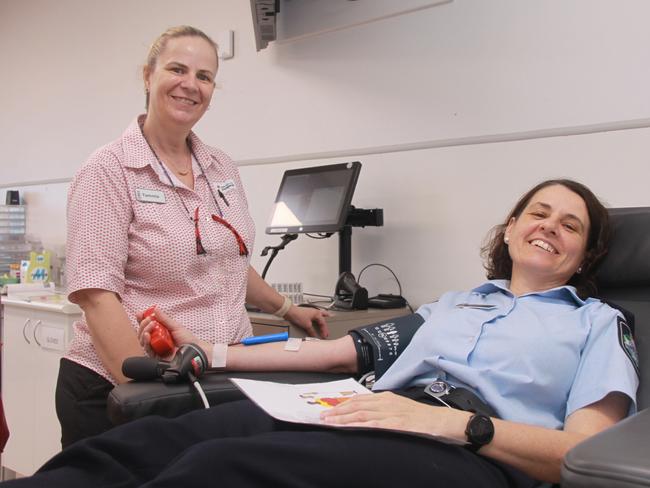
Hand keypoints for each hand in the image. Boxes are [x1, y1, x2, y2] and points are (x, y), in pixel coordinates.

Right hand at [136, 307, 197, 357]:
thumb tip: (155, 309)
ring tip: (151, 325)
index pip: (147, 326)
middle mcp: (156, 340)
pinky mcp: (156, 356)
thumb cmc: (187, 339)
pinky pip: (147, 349)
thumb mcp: (175, 326)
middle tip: (149, 319)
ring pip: (143, 341)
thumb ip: (164, 319)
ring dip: (144, 331)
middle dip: (143, 325)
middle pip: (142, 333)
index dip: (142, 320)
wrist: (194, 350)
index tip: (139, 314)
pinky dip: (146, 341)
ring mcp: (156, 348)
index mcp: (160, 332)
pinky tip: (147, 335)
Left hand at [283, 305, 330, 337]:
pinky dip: (316, 319)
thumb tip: (314, 335)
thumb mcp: (307, 325)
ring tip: (325, 320)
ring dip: (322, 318)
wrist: (289, 312)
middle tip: (331, 323)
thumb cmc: (298, 315)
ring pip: (319, 315)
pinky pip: (313, 316)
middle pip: (323, 316)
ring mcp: (310, 312)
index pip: (323, 323)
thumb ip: (311, 331)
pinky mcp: (306, 313)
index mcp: (317, 313)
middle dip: (327, 320)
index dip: (324, 330)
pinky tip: (314, 322)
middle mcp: (314, 311)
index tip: (324, 335)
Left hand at [320, 391, 468, 440]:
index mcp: (388, 398)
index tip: (330, 410)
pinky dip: (360, 426)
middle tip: (323, 416)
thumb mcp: (401, 409)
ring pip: (362, 413)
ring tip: (330, 422)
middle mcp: (388, 402)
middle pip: (357, 405)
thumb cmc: (424, 418)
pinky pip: (375, 424)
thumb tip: (367, 417)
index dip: (343, 405)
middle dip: (338, 411)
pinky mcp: (399, 424)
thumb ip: (385, 410)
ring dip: (344, 418)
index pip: (360, 399)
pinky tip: (350, 428)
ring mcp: (393, 412)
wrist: (445, 421)